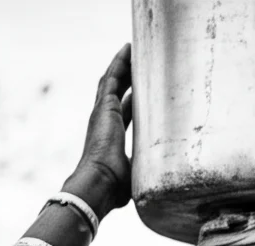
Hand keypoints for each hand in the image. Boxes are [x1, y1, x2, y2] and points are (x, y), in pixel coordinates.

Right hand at [63, 43, 133, 219]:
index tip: (140, 92)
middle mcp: (104, 122)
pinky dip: (119, 63)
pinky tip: (128, 49)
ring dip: (123, 65)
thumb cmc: (114, 188)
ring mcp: (102, 113)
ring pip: (112, 81)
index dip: (132, 101)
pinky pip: (112, 78)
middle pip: (116, 93)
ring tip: (132, 50)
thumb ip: (142, 173)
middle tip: (137, 62)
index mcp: (112, 137)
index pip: (124, 113)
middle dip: (127, 77)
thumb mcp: (134, 175)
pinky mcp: (104, 107)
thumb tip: (155, 183)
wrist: (99, 183)